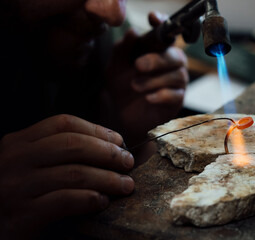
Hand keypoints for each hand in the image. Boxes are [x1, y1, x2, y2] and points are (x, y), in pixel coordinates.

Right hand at [0, 114, 133, 238]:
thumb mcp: (29, 163)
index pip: (63, 123)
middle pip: (73, 145)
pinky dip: (90, 198)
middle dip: (107, 152)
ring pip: (75, 173)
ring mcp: (16, 186)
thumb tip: (107, 145)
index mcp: (18, 142)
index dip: (96, 129)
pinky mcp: (22, 214)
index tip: (118, 140)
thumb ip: (58, 152)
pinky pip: (66, 200)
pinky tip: (102, 201)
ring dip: (108, 178)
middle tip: (127, 162)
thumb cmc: (18, 192)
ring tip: (125, 185)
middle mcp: (15, 159)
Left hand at [102, 12, 188, 145]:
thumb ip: (122, 50)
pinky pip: (176, 94)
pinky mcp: (178, 99)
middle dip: (156, 60)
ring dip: (154, 80)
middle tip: (137, 66)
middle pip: (174, 55)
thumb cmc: (122, 86)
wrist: (124, 115)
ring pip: (176, 74)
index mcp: (156, 49)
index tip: (152, 19)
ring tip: (135, 85)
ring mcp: (176, 80)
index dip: (163, 23)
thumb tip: (133, 31)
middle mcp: (170, 62)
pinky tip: (148, 98)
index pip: (165, 33)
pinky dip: (162, 95)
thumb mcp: (115, 68)